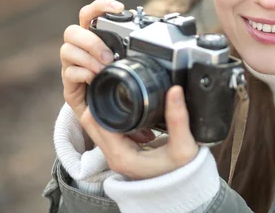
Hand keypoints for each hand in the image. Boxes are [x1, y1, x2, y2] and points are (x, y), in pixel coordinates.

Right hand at [60, 0, 153, 143]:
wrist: (116, 122)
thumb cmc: (127, 91)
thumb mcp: (139, 71)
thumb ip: (144, 57)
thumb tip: (163, 41)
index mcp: (98, 41)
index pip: (91, 15)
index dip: (100, 6)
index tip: (118, 7)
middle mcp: (82, 52)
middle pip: (72, 31)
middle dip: (91, 41)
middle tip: (109, 56)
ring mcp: (73, 68)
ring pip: (67, 49)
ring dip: (88, 58)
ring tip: (103, 70)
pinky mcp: (70, 87)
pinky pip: (68, 73)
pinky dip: (82, 74)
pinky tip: (95, 80)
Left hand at [80, 85, 199, 179]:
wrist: (183, 188)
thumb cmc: (181, 172)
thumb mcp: (183, 146)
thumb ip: (178, 118)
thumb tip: (175, 91)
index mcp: (122, 156)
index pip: (97, 122)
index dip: (102, 102)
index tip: (115, 86)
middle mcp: (113, 157)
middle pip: (91, 123)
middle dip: (100, 102)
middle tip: (118, 87)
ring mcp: (115, 156)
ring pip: (97, 126)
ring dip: (107, 110)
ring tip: (127, 97)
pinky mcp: (120, 153)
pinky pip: (108, 130)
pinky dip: (115, 118)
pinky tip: (134, 112)